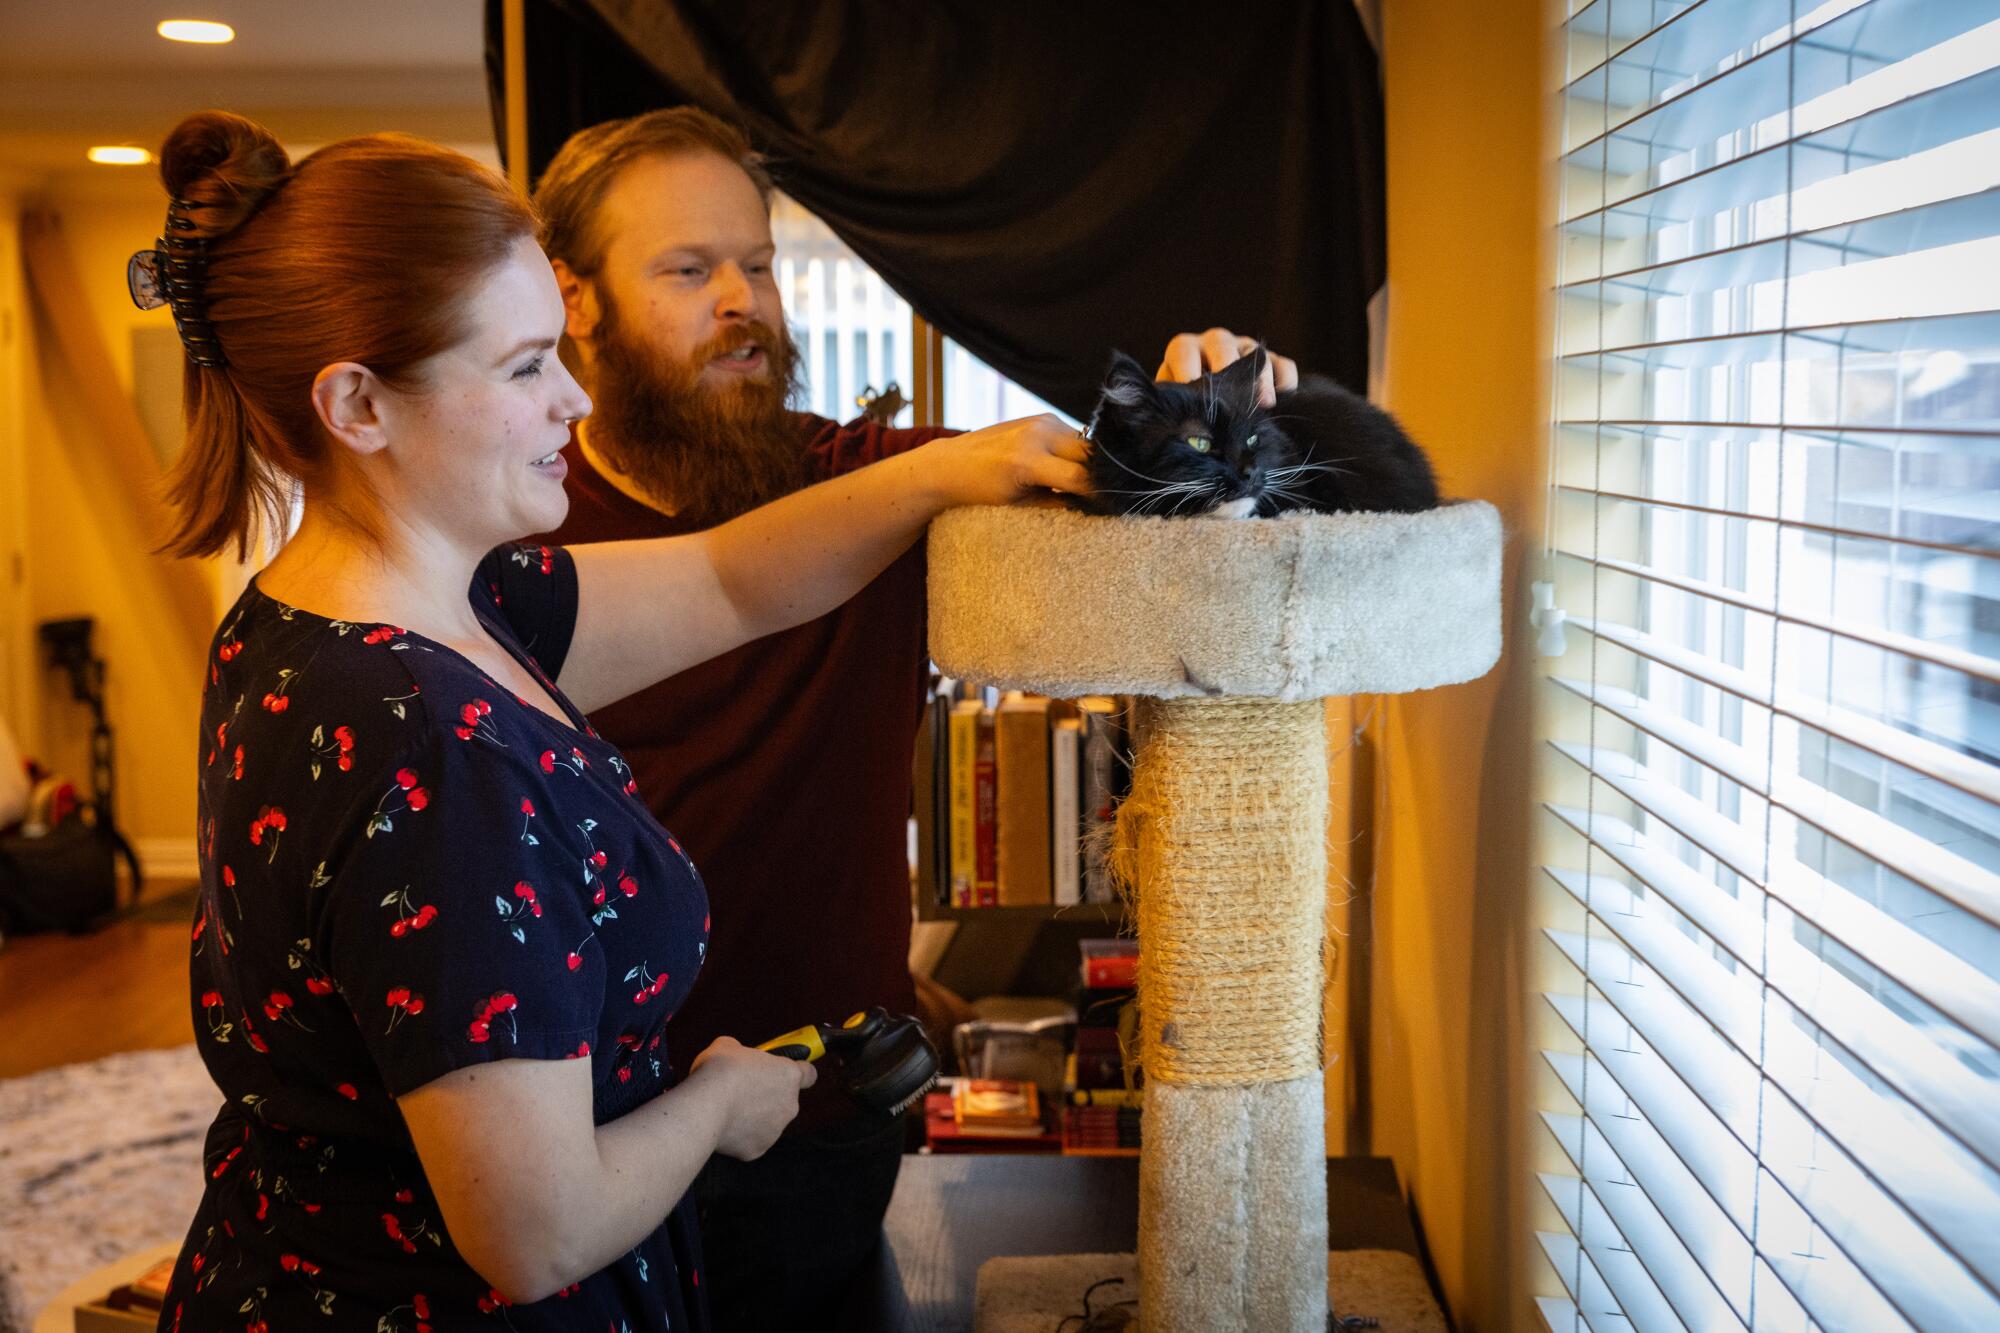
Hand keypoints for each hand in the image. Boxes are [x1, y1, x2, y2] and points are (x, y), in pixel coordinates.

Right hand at [689, 1036, 814, 1160]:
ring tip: (727, 1107)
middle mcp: (790, 1105)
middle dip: (767, 1096)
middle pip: (784, 1100)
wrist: (705, 1106)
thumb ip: (742, 1052)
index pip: (809, 1074)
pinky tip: (722, 1125)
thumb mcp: (728, 1046)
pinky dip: (739, 1135)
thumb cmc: (719, 1071)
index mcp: (789, 1075)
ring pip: (767, 1122)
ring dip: (753, 1116)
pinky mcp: (758, 1149)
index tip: (783, 1072)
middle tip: (742, 1089)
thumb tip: (735, 1056)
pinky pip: (750, 1140)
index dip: (797, 1071)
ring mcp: (776, 1130)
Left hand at [921, 413, 1090, 506]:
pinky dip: (1075, 452)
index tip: (1107, 507)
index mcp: (1028, 461)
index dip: (1097, 494)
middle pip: (1089, 456)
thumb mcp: (1020, 502)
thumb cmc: (981, 490)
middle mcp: (1038, 434)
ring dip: (1089, 462)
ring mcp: (1042, 421)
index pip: (1080, 477)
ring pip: (1085, 444)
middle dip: (1098, 476)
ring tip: (1083, 482)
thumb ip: (1058, 500)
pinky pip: (1073, 435)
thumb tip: (1091, 503)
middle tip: (1101, 495)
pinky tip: (1067, 466)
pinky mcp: (1044, 417)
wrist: (953, 462)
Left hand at [1155, 328, 1299, 406]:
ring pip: (1256, 354)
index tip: (1192, 393)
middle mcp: (1215, 342)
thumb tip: (1176, 427)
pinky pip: (1283, 364)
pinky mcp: (1271, 360)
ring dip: (1261, 379)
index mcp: (1185, 349)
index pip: (1183, 351)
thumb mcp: (1176, 403)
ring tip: (1265, 404)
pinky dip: (1286, 381)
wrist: (1213, 405)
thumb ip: (1174, 407)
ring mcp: (1245, 348)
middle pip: (1222, 347)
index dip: (1186, 370)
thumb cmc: (1188, 404)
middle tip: (1233, 399)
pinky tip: (1283, 401)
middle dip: (1229, 373)